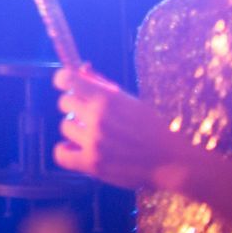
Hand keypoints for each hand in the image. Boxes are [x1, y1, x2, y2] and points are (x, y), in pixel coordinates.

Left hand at [53, 65, 196, 191]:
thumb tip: (82, 69)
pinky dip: (66, 150)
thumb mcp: (131, 101)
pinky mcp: (92, 163)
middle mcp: (97, 118)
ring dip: (76, 129)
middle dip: (75, 106)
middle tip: (89, 114)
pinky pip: (61, 154)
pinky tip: (77, 148)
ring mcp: (93, 142)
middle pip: (64, 103)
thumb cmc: (152, 128)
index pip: (67, 79)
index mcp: (106, 99)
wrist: (170, 161)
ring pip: (65, 127)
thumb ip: (104, 87)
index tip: (66, 84)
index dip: (63, 80)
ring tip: (93, 134)